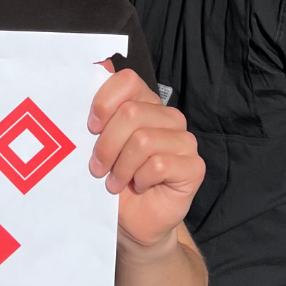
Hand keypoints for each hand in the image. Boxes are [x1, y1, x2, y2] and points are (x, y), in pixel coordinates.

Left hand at [88, 68, 203, 250]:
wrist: (130, 221)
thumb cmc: (111, 179)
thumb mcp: (94, 143)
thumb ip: (98, 108)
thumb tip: (98, 64)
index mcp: (144, 103)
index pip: (127, 81)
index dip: (104, 102)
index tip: (91, 127)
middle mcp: (167, 117)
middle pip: (131, 113)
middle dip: (106, 145)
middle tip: (98, 168)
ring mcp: (184, 140)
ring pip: (143, 140)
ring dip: (120, 167)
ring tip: (115, 181)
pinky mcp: (194, 166)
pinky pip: (159, 164)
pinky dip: (140, 179)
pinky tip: (138, 186)